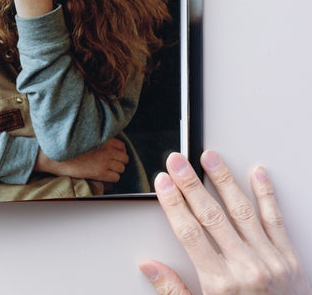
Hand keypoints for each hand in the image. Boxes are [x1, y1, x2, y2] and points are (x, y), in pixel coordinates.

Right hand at [34, 138, 127, 182]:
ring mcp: (104, 162)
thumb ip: (96, 139)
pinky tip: (105, 176)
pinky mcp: (100, 172)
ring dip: (116, 170)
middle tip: (112, 163)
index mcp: (103, 140)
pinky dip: (112, 178)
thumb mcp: (84, 138)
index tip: (116, 154)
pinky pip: (115, 177)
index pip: (122, 146)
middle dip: (120, 161)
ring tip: (108, 170)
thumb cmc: (68, 147)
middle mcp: (106, 150)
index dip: (120, 151)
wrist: (57, 157)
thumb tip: (107, 144)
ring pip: (121, 168)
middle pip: (124, 158)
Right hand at [140, 151, 310, 294]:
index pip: (189, 232)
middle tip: (177, 161)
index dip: (173, 204)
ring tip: (211, 157)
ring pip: (243, 211)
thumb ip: (174, 290)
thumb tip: (149, 267)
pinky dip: (267, 195)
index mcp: (220, 283)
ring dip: (224, 180)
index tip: (162, 184)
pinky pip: (276, 220)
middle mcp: (246, 267)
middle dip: (190, 184)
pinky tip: (257, 175)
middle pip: (211, 215)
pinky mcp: (290, 258)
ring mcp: (270, 260)